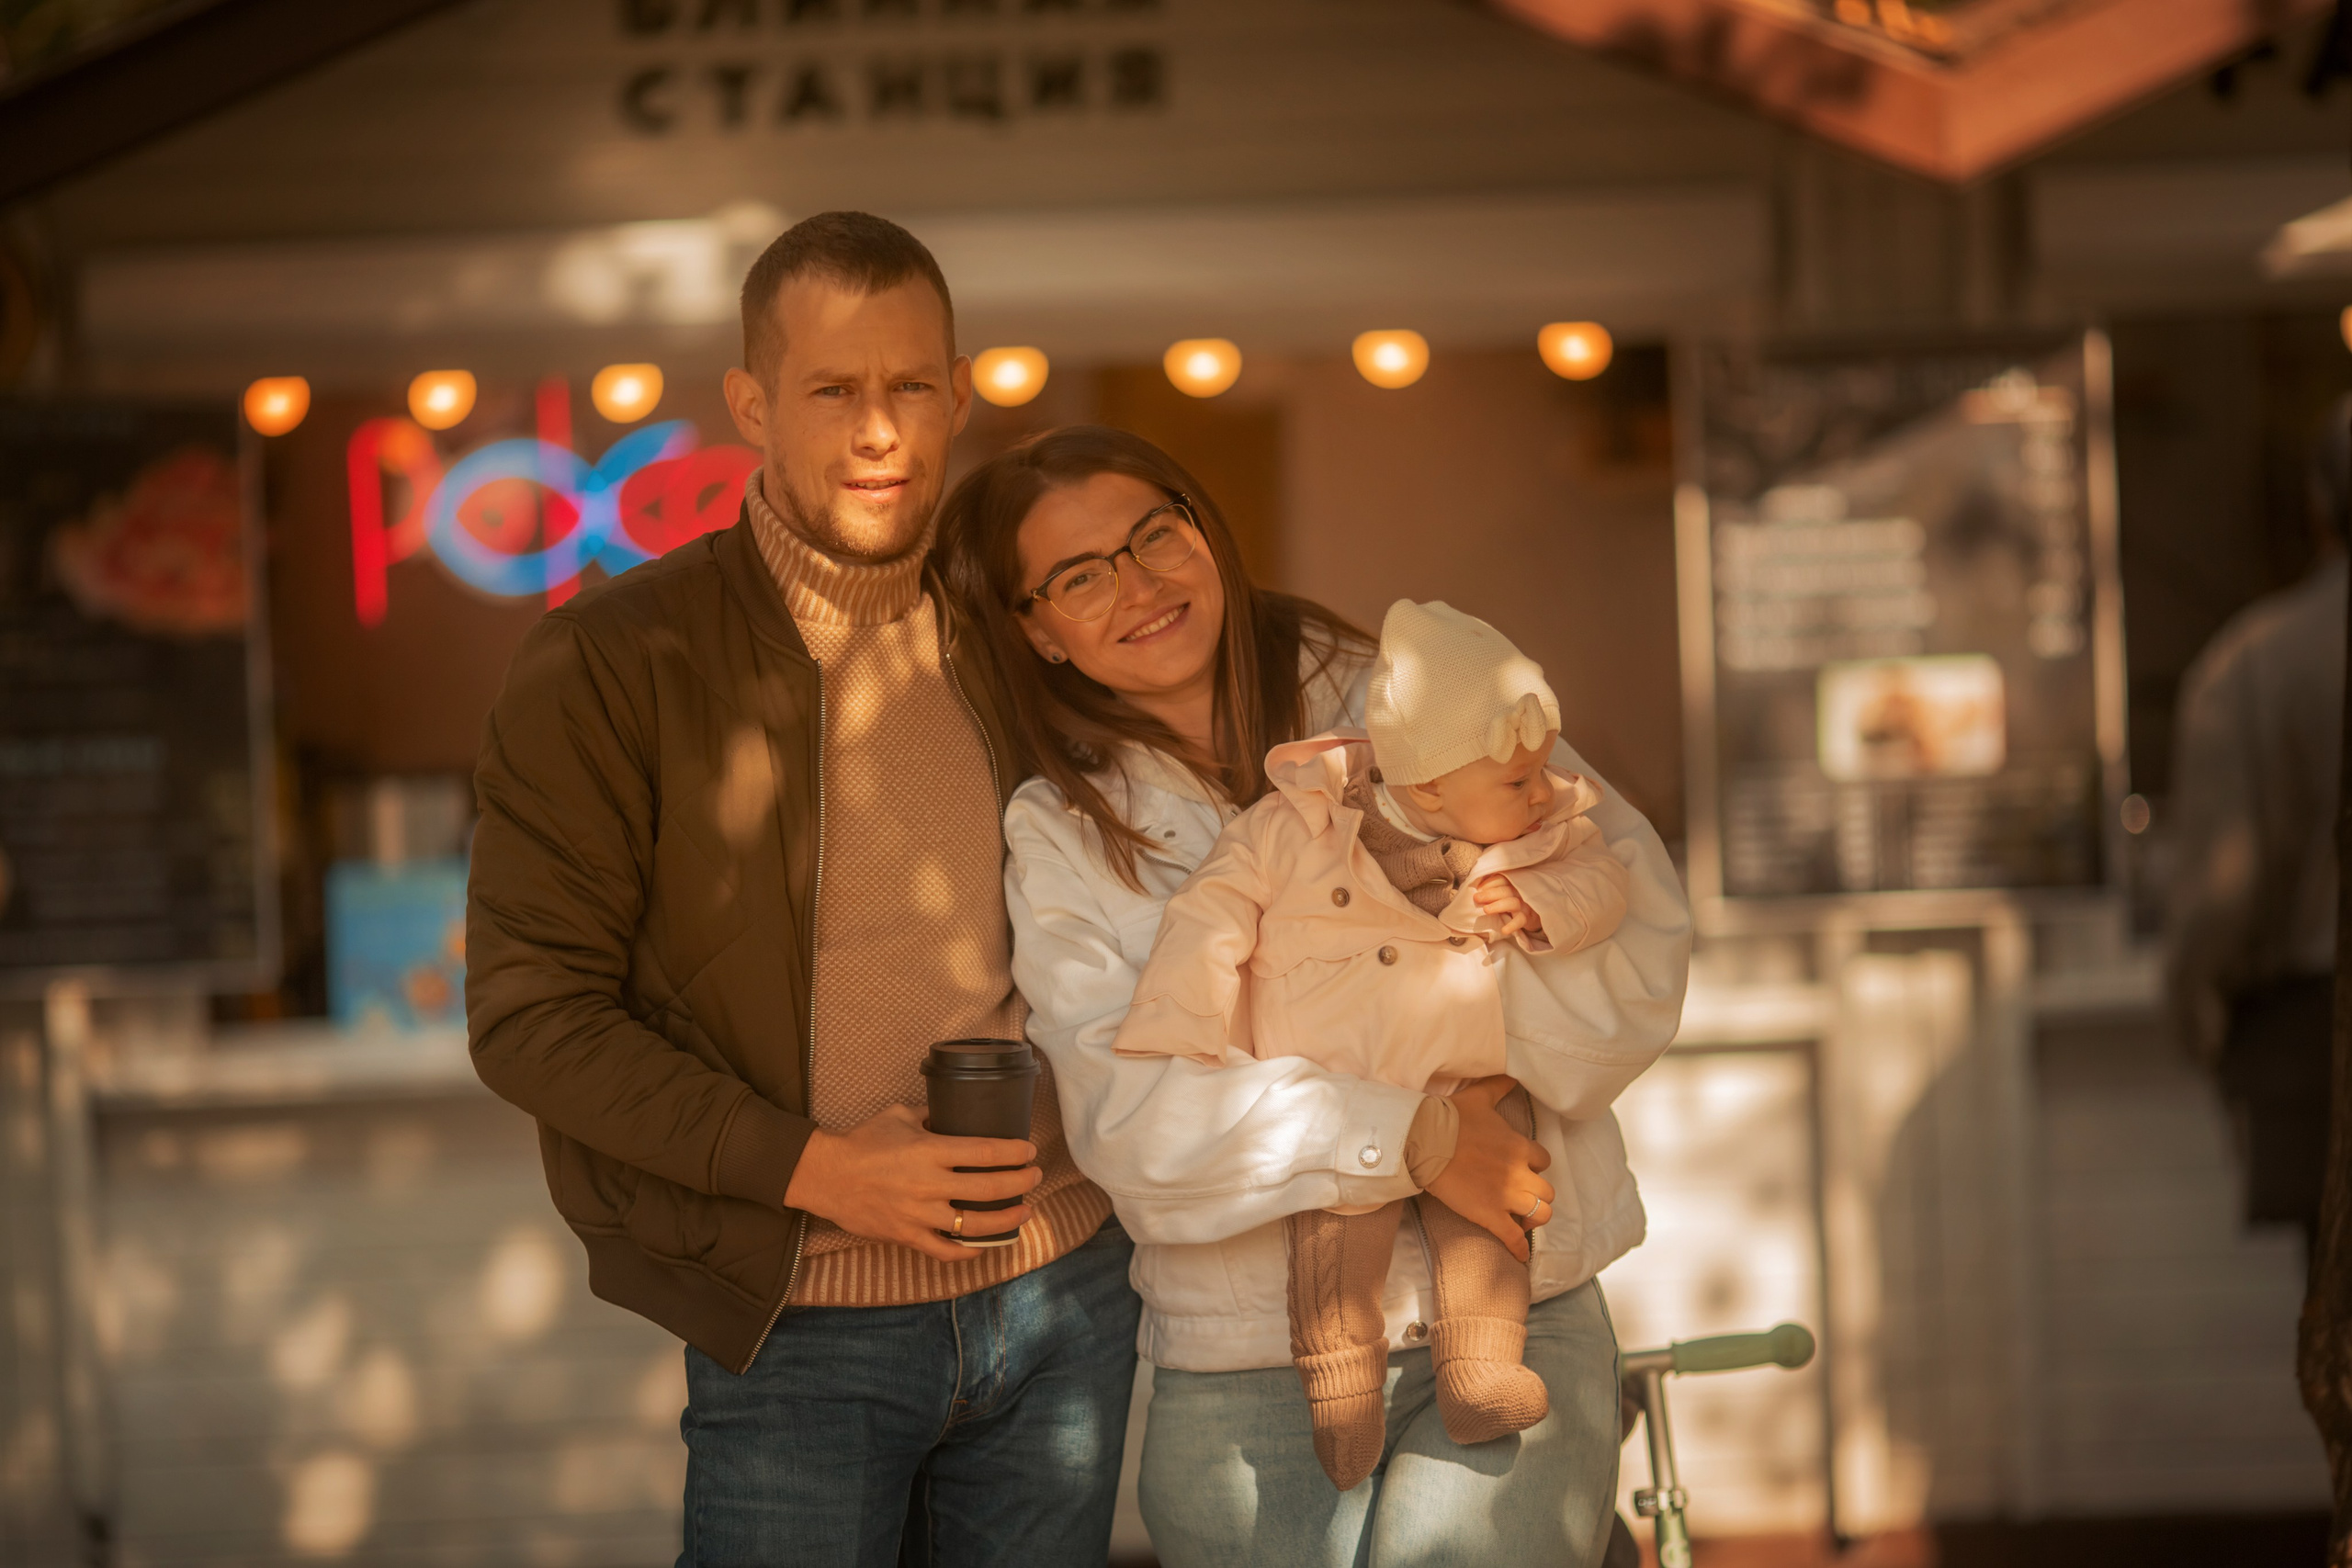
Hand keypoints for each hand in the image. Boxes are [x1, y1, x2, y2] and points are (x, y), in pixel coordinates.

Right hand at [782, 1104, 1040, 1262]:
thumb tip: (956, 1111)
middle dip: (1020, 1183)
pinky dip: (968, 1251)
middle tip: (1035, 1176)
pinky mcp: (907, 1236)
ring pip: (974, 1224)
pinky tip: (984, 1244)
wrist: (827, 1176)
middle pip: (988, 1188)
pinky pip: (945, 1250)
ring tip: (1024, 1211)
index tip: (1029, 1152)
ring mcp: (919, 1214)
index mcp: (929, 1150)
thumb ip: (931, 1115)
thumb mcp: (899, 1115)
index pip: (984, 1151)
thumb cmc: (863, 1142)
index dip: (1013, 1153)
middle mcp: (929, 1184)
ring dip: (1006, 1219)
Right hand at [1424, 1074, 1552, 1260]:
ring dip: (1534, 1218)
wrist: (1424, 1140)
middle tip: (1525, 1197)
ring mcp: (1506, 1196)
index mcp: (1519, 1146)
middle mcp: (1519, 1172)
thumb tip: (1513, 1074)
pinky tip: (1520, 1256)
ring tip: (1524, 1221)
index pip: (1543, 1161)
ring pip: (1539, 1214)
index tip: (1525, 1169)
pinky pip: (1514, 1237)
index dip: (1535, 1167)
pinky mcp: (1489, 1215)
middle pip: (1547, 1191)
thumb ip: (1500, 1086)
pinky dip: (1519, 1249)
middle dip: (1539, 1195)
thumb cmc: (1450, 1117)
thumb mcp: (1480, 1096)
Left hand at [1473, 874, 1542, 939]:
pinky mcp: (1528, 917)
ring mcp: (1524, 904)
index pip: (1501, 879)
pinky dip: (1512, 925)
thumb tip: (1475, 890)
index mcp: (1512, 883)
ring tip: (1485, 910)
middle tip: (1476, 898)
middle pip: (1505, 890)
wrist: (1535, 912)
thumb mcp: (1506, 891)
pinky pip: (1520, 921)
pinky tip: (1504, 930)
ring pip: (1512, 903)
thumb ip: (1494, 888)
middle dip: (1489, 894)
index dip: (1489, 883)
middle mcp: (1518, 892)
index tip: (1478, 888)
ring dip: (1498, 906)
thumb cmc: (1514, 899)